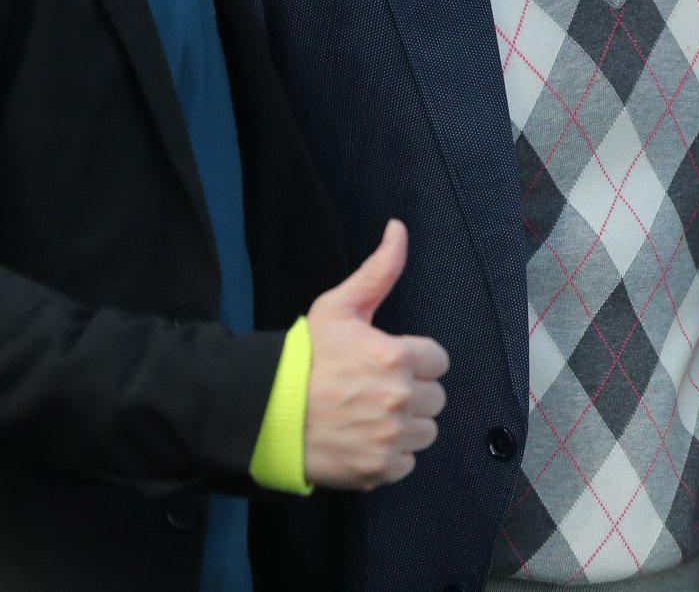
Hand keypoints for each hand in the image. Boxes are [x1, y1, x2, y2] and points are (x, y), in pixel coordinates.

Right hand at [302, 220, 449, 488]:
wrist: (261, 413)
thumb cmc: (302, 358)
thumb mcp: (339, 308)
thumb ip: (379, 270)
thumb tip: (398, 228)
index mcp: (398, 356)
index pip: (438, 360)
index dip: (413, 361)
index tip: (386, 364)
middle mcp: (400, 397)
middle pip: (435, 397)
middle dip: (410, 393)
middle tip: (373, 391)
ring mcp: (390, 437)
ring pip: (425, 431)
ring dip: (404, 426)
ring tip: (368, 416)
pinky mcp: (379, 469)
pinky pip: (407, 462)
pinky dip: (389, 456)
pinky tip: (362, 441)